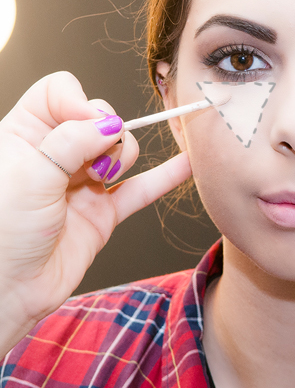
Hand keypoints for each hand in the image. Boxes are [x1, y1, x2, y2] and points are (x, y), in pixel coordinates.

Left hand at [0, 72, 190, 357]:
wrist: (6, 294)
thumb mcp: (30, 175)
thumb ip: (73, 140)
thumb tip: (111, 123)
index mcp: (23, 134)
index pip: (60, 93)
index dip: (78, 101)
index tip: (85, 120)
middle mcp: (54, 154)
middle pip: (98, 119)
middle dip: (105, 133)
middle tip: (92, 161)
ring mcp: (81, 181)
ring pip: (120, 150)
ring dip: (122, 158)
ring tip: (103, 180)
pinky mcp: (102, 210)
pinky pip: (140, 188)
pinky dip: (164, 176)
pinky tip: (185, 164)